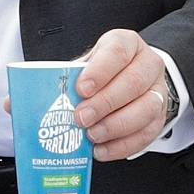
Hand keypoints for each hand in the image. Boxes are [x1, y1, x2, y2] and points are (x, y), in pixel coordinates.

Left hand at [73, 29, 172, 162]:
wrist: (127, 77)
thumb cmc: (102, 72)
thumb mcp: (85, 66)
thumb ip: (68, 79)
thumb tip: (33, 103)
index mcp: (127, 44)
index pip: (117, 52)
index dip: (100, 72)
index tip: (81, 89)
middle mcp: (148, 65)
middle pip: (133, 83)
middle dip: (104, 103)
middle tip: (81, 118)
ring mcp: (158, 91)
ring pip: (146, 109)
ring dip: (115, 126)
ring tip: (92, 135)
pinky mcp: (160, 117)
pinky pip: (146, 134)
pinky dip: (122, 145)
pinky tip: (102, 150)